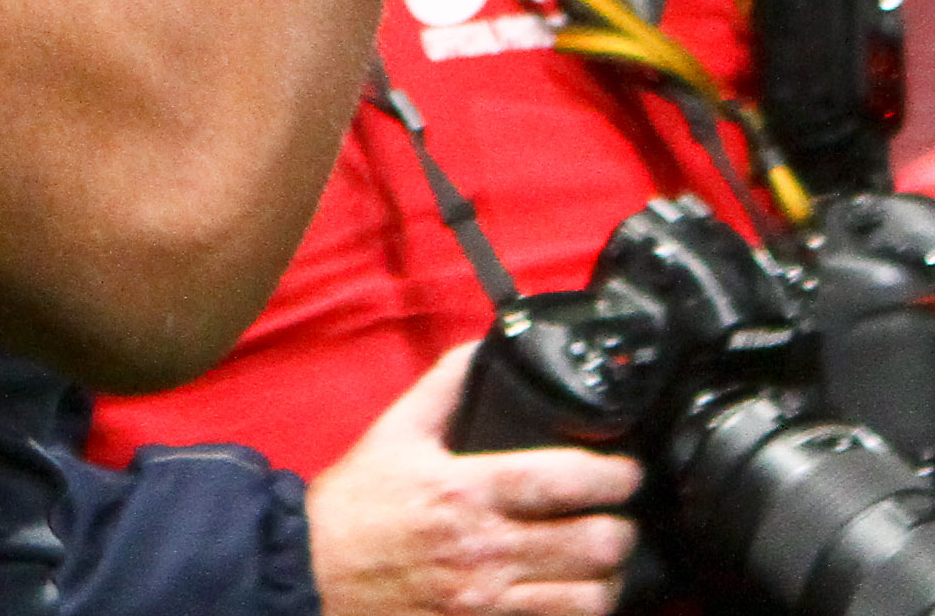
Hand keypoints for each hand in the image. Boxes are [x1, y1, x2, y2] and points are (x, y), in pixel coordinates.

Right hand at [308, 340, 642, 615]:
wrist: (308, 572)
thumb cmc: (354, 506)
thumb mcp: (396, 432)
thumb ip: (446, 386)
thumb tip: (486, 346)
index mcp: (466, 489)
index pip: (566, 479)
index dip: (615, 474)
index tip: (627, 471)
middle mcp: (483, 549)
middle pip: (593, 544)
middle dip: (620, 529)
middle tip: (617, 517)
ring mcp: (485, 602)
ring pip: (588, 598)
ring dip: (606, 578)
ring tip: (600, 562)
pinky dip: (574, 612)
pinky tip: (568, 595)